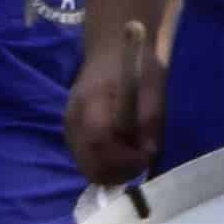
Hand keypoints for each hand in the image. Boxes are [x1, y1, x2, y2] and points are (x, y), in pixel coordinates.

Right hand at [67, 18, 166, 184]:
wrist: (112, 51)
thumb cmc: (136, 65)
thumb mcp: (153, 84)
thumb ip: (150, 117)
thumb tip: (149, 152)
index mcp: (92, 100)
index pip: (98, 141)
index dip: (123, 158)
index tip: (145, 157)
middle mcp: (74, 118)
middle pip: (88, 164)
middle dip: (118, 171)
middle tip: (142, 162)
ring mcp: (70, 129)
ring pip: (87, 168)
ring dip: (113, 171)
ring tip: (134, 155)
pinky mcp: (73, 135)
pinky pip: (87, 161)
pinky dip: (105, 165)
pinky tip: (122, 152)